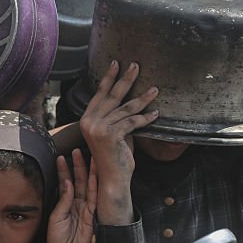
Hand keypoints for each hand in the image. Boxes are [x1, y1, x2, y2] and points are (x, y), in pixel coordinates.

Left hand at [47, 148, 96, 242]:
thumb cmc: (58, 242)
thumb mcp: (55, 218)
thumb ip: (63, 200)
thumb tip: (67, 183)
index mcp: (65, 205)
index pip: (65, 184)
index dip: (63, 171)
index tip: (61, 157)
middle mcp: (77, 205)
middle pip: (78, 181)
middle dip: (77, 165)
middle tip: (76, 150)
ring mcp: (85, 209)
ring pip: (87, 186)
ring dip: (87, 171)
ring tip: (86, 155)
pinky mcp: (92, 215)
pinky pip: (93, 197)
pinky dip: (93, 185)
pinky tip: (92, 174)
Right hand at [79, 61, 158, 183]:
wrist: (113, 178)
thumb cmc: (115, 156)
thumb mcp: (114, 132)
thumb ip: (117, 117)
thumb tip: (131, 100)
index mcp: (86, 119)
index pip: (99, 94)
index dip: (108, 78)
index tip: (116, 64)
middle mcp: (89, 122)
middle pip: (112, 96)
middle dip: (126, 79)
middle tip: (137, 66)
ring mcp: (98, 128)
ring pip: (125, 108)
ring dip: (143, 98)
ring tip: (155, 90)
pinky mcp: (110, 135)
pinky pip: (132, 122)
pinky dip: (146, 118)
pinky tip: (155, 115)